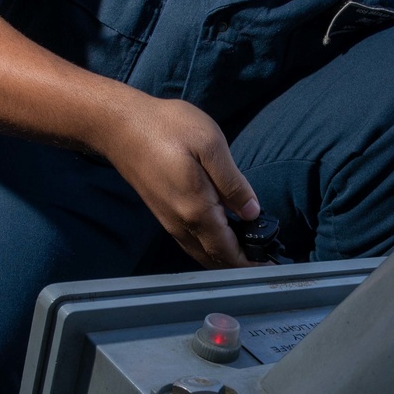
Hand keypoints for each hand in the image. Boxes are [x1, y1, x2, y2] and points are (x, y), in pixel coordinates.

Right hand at [106, 93, 259, 268]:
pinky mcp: (163, 213)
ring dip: (226, 258)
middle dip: (242, 264)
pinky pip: (191, 243)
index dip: (252, 263)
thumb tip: (253, 212)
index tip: (273, 266)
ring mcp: (169, 221)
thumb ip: (233, 183)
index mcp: (197, 210)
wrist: (120, 127)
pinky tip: (224, 236)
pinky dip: (211, 248)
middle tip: (268, 261)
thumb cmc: (166, 128)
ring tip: (252, 252)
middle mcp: (182, 224)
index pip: (228, 251)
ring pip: (201, 254)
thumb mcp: (210, 145)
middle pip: (215, 259)